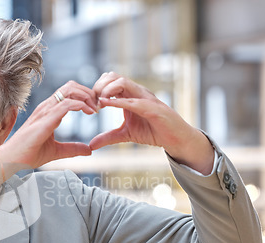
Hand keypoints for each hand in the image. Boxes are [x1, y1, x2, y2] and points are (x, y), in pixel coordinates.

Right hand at [0, 80, 97, 170]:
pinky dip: (80, 105)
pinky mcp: (45, 119)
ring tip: (95, 109)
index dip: (85, 97)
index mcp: (49, 111)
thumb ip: (72, 149)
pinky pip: (65, 104)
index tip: (96, 109)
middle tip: (98, 106)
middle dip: (88, 93)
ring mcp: (45, 111)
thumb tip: (89, 150)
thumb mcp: (57, 151)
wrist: (12, 161)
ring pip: (69, 90)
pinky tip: (88, 112)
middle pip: (71, 86)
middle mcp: (47, 107)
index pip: (69, 92)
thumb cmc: (28, 154)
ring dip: (86, 97)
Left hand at [90, 73, 213, 174]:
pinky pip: (133, 101)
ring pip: (122, 82)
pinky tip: (106, 104)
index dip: (97, 89)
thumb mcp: (125, 134)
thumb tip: (91, 145)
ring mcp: (145, 98)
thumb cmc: (152, 131)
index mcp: (129, 95)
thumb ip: (108, 137)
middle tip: (92, 102)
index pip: (109, 80)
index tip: (90, 104)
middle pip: (113, 76)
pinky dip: (118, 101)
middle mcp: (136, 92)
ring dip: (107, 91)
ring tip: (99, 104)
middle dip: (99, 87)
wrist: (174, 138)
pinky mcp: (152, 108)